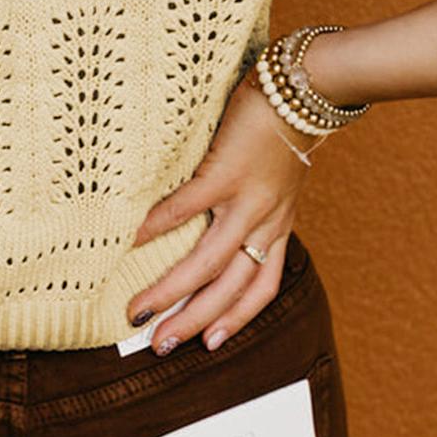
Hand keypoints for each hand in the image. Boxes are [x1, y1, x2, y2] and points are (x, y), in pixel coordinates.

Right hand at [124, 74, 314, 353]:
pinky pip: (187, 207)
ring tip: (140, 311)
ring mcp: (246, 200)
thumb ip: (252, 203)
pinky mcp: (226, 172)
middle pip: (230, 288)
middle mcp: (265, 222)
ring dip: (172, 292)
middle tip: (160, 344)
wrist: (305, 91)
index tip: (211, 344)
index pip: (260, 287)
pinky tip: (132, 238)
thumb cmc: (283, 130)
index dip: (237, 319)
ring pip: (210, 262)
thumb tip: (214, 216)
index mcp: (276, 227)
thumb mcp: (277, 180)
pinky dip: (158, 225)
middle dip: (194, 321)